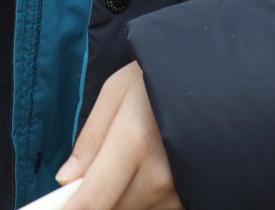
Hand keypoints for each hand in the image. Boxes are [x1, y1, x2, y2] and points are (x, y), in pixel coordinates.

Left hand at [56, 62, 182, 209]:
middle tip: (102, 166)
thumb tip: (65, 178)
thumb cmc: (164, 78)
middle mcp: (159, 176)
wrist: (220, 81)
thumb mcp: (119, 90)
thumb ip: (90, 137)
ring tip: (135, 158)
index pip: (91, 201)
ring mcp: (179, 192)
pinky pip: (155, 209)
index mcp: (135, 142)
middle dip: (94, 198)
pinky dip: (144, 197)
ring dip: (122, 197)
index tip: (55, 209)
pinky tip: (151, 169)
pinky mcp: (192, 199)